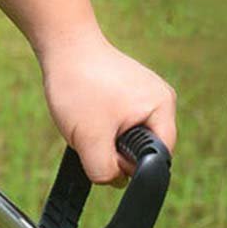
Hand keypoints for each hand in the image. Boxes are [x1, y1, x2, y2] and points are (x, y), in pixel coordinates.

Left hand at [39, 32, 176, 184]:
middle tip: (93, 132)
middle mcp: (161, 101)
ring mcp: (146, 97)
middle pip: (143, 153)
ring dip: (105, 141)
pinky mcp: (129, 96)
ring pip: (128, 142)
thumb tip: (115, 182)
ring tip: (89, 119)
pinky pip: (120, 128)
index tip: (105, 150)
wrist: (63, 44)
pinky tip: (89, 114)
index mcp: (163, 108)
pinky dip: (102, 129)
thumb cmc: (79, 85)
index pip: (158, 160)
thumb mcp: (90, 139)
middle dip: (115, 153)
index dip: (131, 167)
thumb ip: (106, 171)